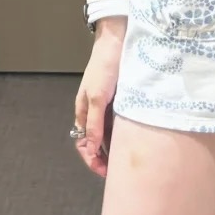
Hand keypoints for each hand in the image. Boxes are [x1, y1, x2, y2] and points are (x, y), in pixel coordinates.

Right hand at [72, 22, 123, 177]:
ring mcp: (106, 106)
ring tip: (125, 159)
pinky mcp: (118, 100)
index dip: (91, 159)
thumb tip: (91, 149)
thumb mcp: (98, 97)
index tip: (104, 171)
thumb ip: (94, 123)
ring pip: (107, 133)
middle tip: (117, 171)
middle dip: (103, 158)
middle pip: (95, 141)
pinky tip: (131, 140)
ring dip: (113, 148)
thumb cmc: (104, 68)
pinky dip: (121, 134)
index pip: (83, 143)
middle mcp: (93, 111)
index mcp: (83, 110)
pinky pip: (118, 123)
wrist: (117, 43)